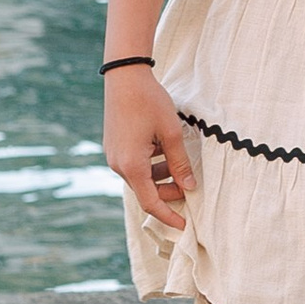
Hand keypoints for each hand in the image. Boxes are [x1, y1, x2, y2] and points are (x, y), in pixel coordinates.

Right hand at [103, 63, 191, 231]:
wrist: (125, 77)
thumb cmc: (150, 102)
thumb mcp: (172, 133)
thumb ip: (180, 162)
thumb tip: (190, 187)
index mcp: (132, 165)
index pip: (151, 202)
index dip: (168, 215)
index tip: (184, 226)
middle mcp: (119, 165)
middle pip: (146, 190)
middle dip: (168, 191)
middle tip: (189, 185)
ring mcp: (114, 156)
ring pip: (141, 177)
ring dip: (161, 175)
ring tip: (179, 160)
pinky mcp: (114, 147)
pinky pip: (134, 164)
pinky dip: (151, 164)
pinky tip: (164, 147)